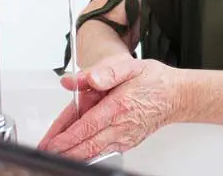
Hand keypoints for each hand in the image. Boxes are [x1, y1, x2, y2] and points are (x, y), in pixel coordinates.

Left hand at [37, 56, 185, 160]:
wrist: (176, 96)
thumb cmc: (153, 80)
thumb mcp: (128, 66)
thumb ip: (102, 72)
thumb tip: (75, 80)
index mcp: (119, 105)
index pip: (87, 126)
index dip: (66, 136)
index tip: (51, 142)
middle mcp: (122, 125)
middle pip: (87, 144)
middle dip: (64, 150)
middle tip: (46, 152)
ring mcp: (125, 136)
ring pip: (95, 151)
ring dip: (74, 155)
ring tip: (57, 154)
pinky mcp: (128, 142)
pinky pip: (105, 152)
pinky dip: (89, 154)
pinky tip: (77, 153)